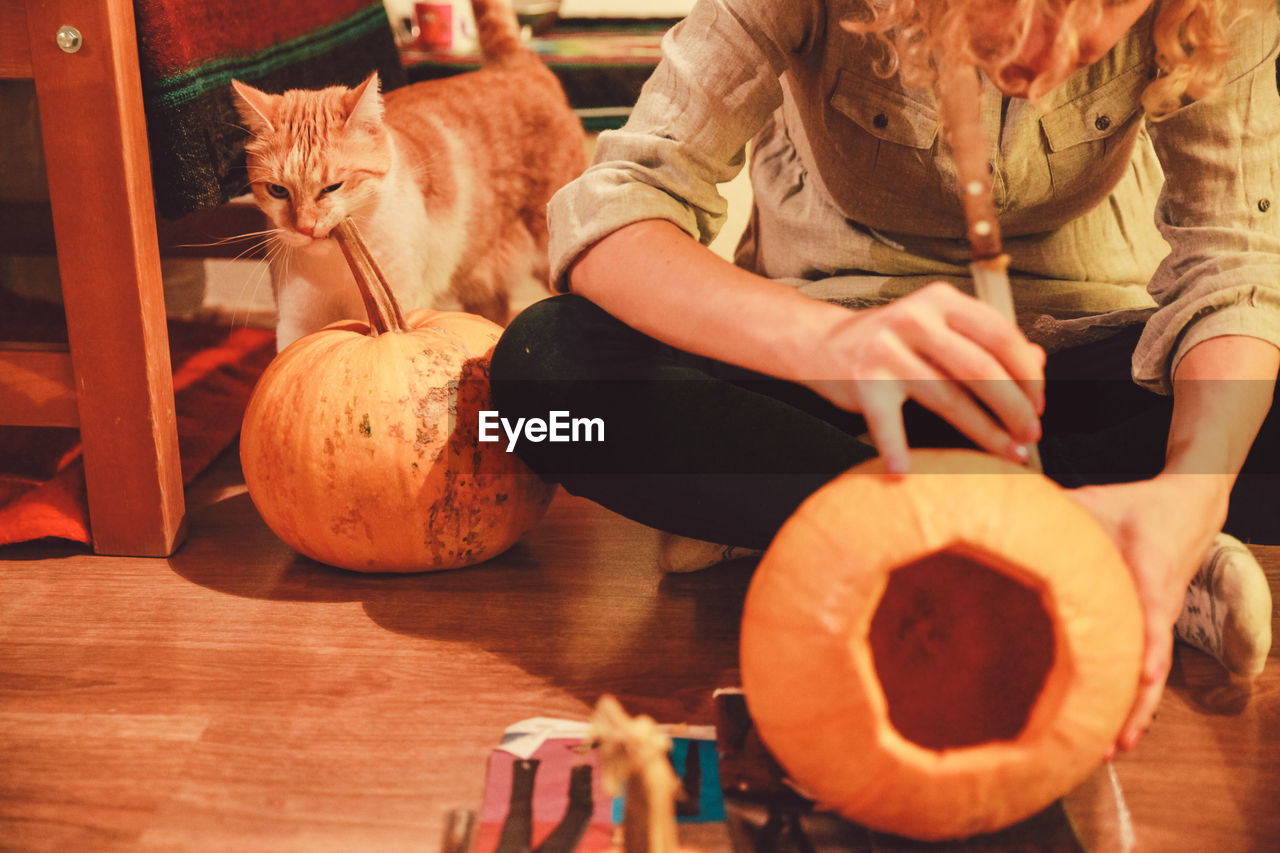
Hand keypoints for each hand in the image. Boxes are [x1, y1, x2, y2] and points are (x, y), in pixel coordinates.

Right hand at [802, 282, 1044, 472]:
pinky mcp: (864, 382)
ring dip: (985, 432)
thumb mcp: (937, 328)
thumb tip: (1038, 359)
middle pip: (981, 368)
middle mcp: (915, 319)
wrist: (821, 342)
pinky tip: (907, 471)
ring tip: (1008, 452)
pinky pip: (889, 424)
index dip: (1028, 373)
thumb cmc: (888, 340)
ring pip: (950, 397)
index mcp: (940, 301)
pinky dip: (898, 450)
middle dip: (1014, 407)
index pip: (1000, 335)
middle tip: (1030, 434)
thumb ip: (984, 340)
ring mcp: (887, 350)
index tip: (1040, 403)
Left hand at [1067, 475, 1228, 753]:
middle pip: (1154, 661)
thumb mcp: (1095, 502)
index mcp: (1149, 568)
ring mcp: (1158, 622)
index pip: (1153, 609)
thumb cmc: (1131, 508)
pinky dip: (1129, 700)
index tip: (1144, 674)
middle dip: (1135, 703)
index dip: (1149, 642)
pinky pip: (1143, 671)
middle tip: (1113, 741)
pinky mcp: (1151, 631)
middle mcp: (1160, 604)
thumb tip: (1003, 508)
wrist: (1184, 512)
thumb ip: (1056, 509)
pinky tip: (1108, 733)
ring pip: (1151, 676)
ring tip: (1108, 751)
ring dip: (1132, 713)